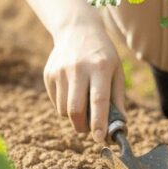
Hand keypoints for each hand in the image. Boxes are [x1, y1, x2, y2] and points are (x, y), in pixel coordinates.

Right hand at [44, 12, 125, 141]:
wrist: (77, 30)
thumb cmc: (102, 55)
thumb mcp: (116, 71)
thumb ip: (117, 99)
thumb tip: (118, 128)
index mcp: (100, 67)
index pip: (98, 100)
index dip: (99, 122)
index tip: (100, 138)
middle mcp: (78, 68)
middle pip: (75, 110)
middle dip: (82, 127)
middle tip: (89, 129)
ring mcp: (60, 71)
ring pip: (63, 110)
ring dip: (74, 116)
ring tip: (82, 102)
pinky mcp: (49, 74)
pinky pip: (56, 102)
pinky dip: (64, 105)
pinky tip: (72, 90)